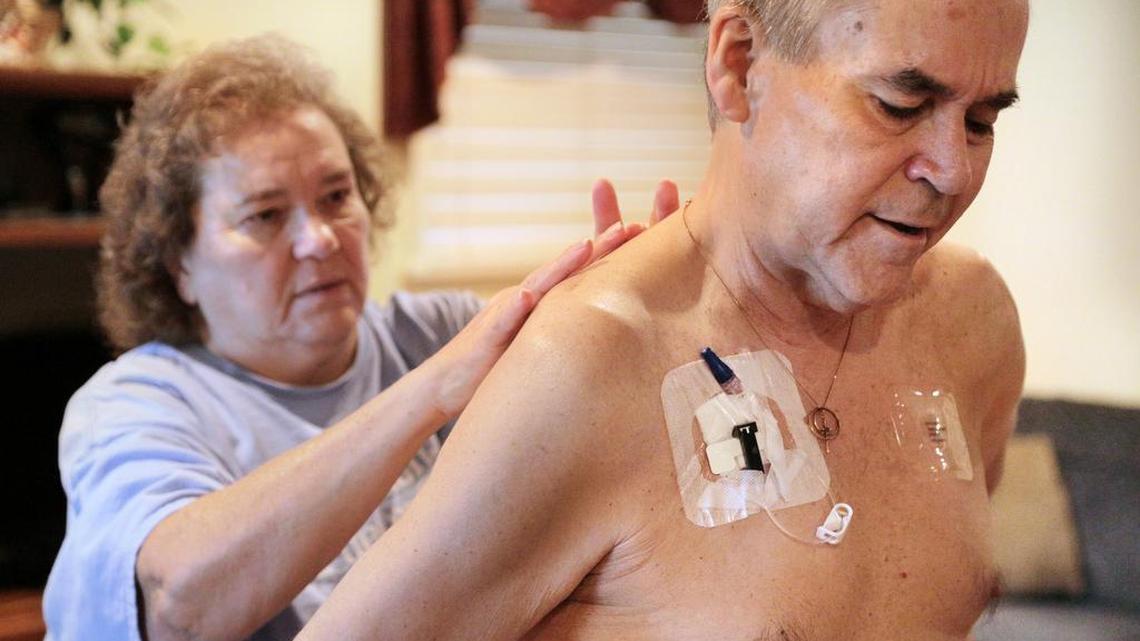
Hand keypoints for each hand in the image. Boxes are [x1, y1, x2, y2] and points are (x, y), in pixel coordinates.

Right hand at [425, 178, 680, 418]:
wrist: (447, 385)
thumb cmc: (498, 367)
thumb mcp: (542, 346)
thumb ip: (569, 333)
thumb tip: (611, 333)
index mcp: (544, 304)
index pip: (583, 276)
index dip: (612, 256)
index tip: (645, 236)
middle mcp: (527, 301)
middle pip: (567, 271)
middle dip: (598, 248)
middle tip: (630, 226)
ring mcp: (506, 316)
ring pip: (536, 287)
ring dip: (560, 266)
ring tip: (584, 246)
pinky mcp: (486, 339)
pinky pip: (500, 323)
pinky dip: (513, 309)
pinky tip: (526, 297)